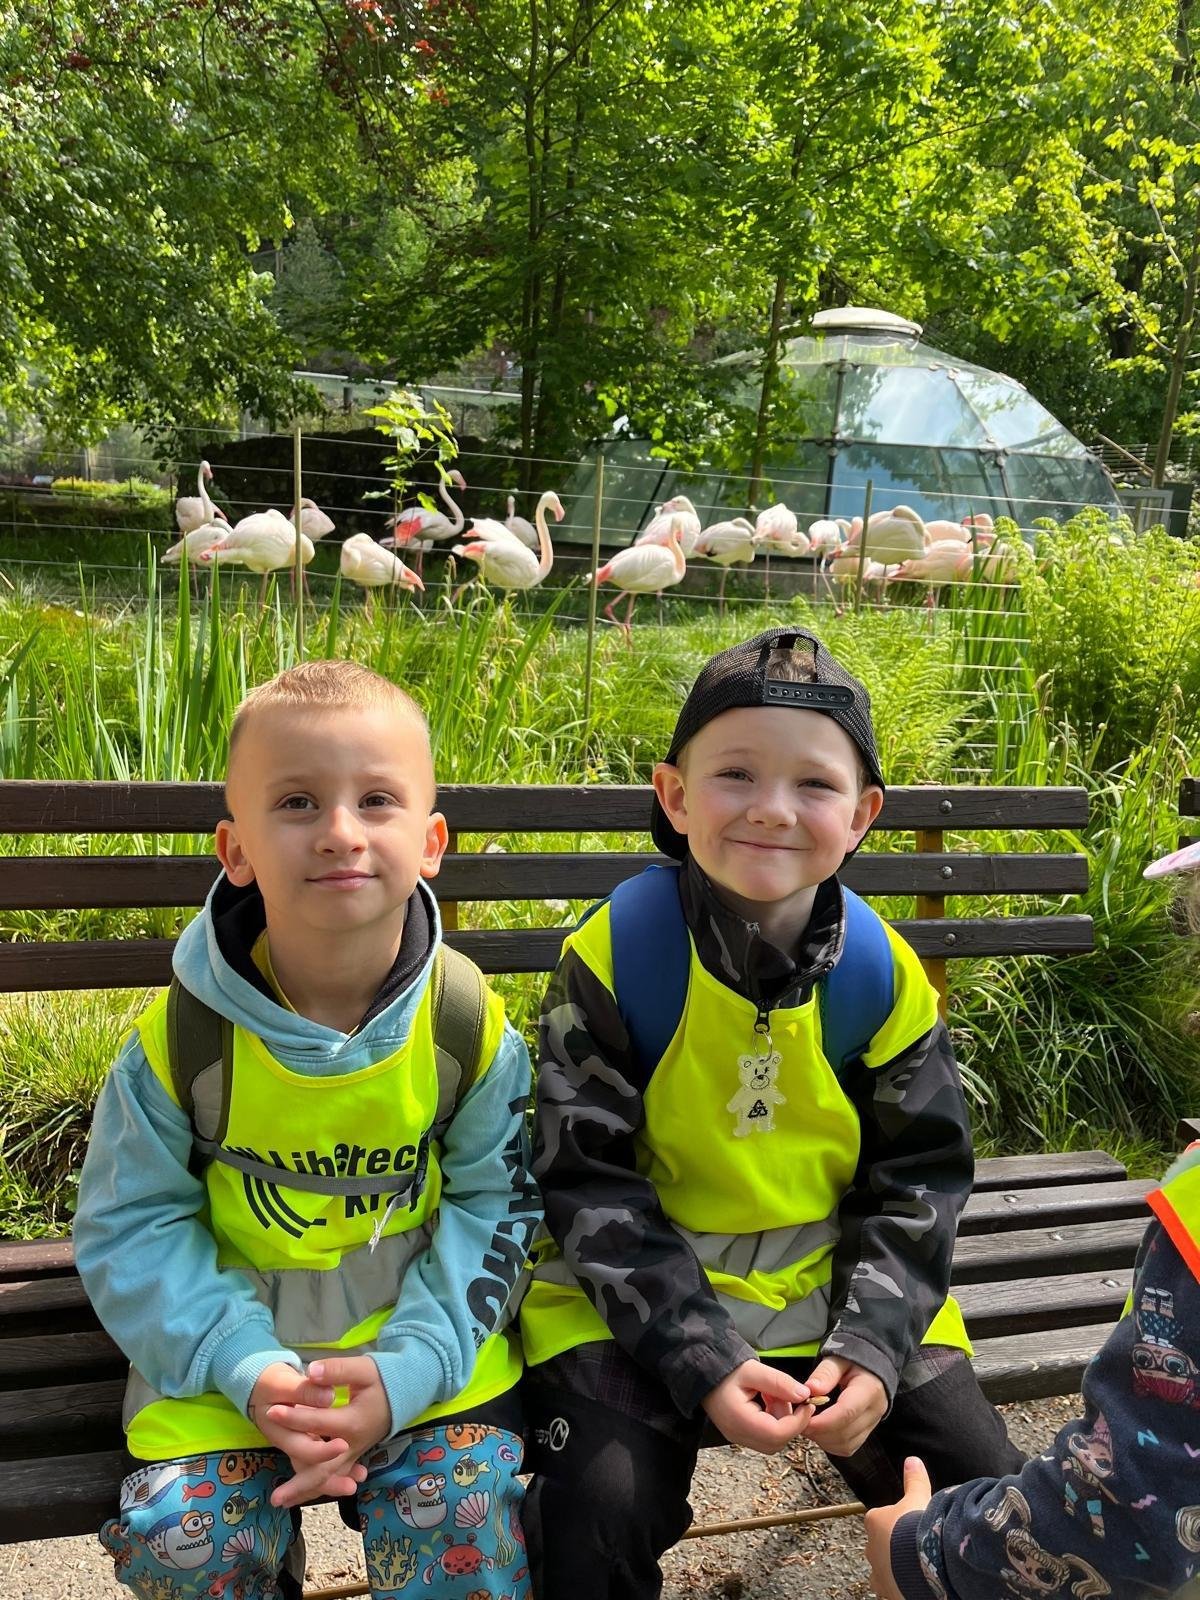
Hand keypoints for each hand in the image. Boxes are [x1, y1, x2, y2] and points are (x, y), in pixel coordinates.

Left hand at [265, 1356, 391, 1508]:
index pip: (318, 1422)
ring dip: (305, 1490)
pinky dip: (318, 1486)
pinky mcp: (354, 1456)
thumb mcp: (363, 1369)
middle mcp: (353, 1445)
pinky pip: (335, 1475)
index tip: (271, 1412)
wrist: (404, 1394)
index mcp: (353, 1422)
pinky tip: (300, 1495)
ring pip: (328, 1478)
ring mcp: (354, 1454)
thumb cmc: (383, 1380)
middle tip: (274, 1498)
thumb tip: (311, 1373)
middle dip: (298, 1483)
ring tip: (281, 1502)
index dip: (294, 1416)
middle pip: (324, 1469)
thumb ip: (337, 1370)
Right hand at [700, 1359, 814, 1453]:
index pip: (778, 1433)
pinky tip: (768, 1400)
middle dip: (790, 1420)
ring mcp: (738, 1437)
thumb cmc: (725, 1369)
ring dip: (781, 1419)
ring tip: (774, 1394)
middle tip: (787, 1395)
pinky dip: (773, 1420)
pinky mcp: (740, 1434)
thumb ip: (779, 1383)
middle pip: (776, 1441)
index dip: (798, 1421)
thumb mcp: (753, 1370)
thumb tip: (804, 1395)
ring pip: (772, 1440)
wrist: (703, 1371)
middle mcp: (738, 1434)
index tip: (808, 1404)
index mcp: (740, 1420)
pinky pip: (764, 1435)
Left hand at [802, 1356, 887, 1457]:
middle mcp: (874, 1410)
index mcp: (869, 1389)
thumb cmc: (854, 1359)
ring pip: (847, 1445)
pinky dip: (831, 1444)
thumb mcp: (838, 1358)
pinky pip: (849, 1447)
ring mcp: (873, 1423)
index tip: (803, 1419)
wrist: (873, 1365)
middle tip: (800, 1421)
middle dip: (819, 1432)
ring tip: (809, 1425)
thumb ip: (825, 1373)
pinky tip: (820, 1430)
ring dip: (824, 1440)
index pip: (846, 1412)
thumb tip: (809, 1390)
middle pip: (846, 1433)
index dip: (823, 1421)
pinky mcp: (867, 1431)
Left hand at [865, 1456, 933, 1599]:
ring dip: (895, 1568)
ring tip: (914, 1567)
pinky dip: (899, 1585)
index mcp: (874, 1521)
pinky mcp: (886, 1592)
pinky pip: (890, 1588)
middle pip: (880, 1545)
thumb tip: (912, 1460)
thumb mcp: (919, 1499)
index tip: (909, 1526)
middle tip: (913, 1547)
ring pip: (883, 1568)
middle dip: (893, 1547)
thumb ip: (914, 1480)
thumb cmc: (917, 1528)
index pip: (879, 1519)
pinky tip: (912, 1582)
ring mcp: (877, 1572)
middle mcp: (870, 1547)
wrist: (923, 1564)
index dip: (896, 1522)